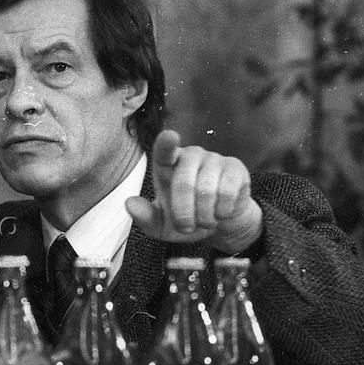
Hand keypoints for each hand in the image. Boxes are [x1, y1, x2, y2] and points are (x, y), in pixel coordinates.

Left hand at [125, 129, 262, 254]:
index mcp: (167, 165)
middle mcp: (190, 156)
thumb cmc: (185, 218)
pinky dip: (222, 211)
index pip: (164, 151)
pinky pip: (227, 193)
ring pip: (207, 191)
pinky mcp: (234, 168)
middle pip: (184, 183)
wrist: (219, 222)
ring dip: (204, 216)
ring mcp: (214, 159)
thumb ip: (145, 216)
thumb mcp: (161, 225)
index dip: (167, 144)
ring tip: (204, 221)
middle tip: (185, 227)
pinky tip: (221, 212)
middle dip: (183, 213)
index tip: (170, 136)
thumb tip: (129, 203)